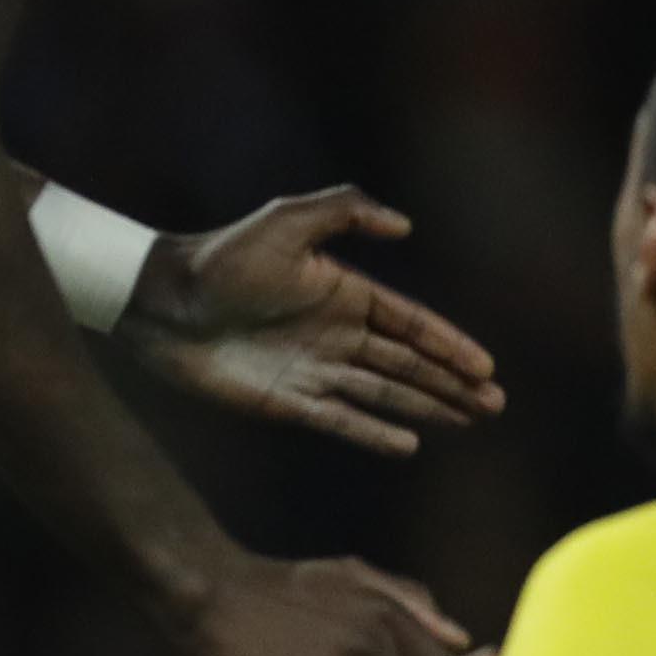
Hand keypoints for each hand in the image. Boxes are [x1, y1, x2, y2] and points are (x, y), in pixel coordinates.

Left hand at [116, 188, 502, 456]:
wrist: (162, 300)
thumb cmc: (220, 257)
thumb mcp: (286, 219)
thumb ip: (346, 211)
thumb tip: (406, 225)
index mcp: (343, 293)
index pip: (409, 324)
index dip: (448, 345)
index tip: (486, 367)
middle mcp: (335, 335)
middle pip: (406, 364)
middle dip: (451, 383)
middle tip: (494, 404)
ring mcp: (313, 370)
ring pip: (383, 394)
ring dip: (426, 407)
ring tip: (468, 420)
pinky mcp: (286, 401)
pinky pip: (340, 419)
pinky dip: (373, 432)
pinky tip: (408, 444)